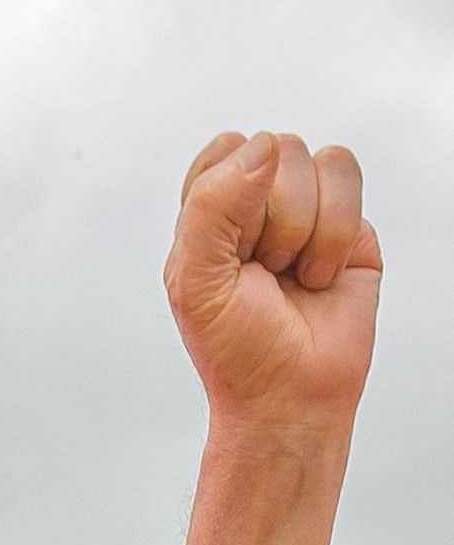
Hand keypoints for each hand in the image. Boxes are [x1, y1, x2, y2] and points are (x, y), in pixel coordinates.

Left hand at [165, 132, 381, 425]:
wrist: (289, 395)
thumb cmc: (236, 348)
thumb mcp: (195, 280)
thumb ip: (210, 206)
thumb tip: (262, 150)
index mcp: (210, 215)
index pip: (224, 152)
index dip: (231, 192)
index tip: (230, 249)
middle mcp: (257, 206)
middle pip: (274, 150)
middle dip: (271, 220)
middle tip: (263, 272)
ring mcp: (306, 212)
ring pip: (316, 160)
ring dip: (304, 229)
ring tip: (291, 276)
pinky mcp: (349, 226)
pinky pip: (349, 180)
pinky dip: (334, 235)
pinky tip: (319, 274)